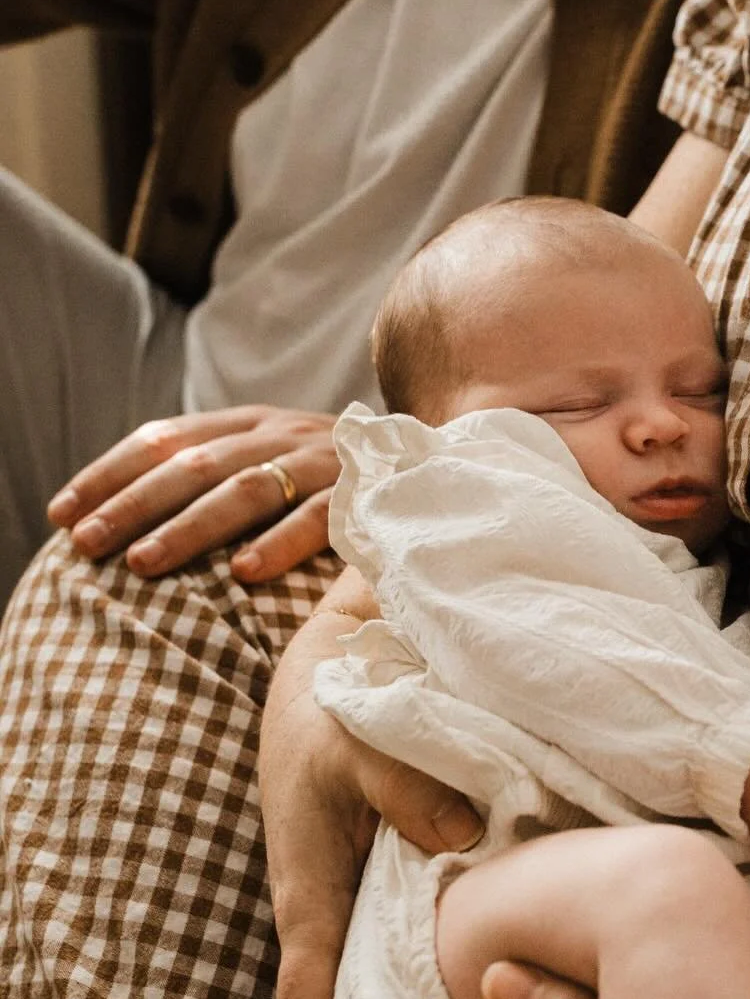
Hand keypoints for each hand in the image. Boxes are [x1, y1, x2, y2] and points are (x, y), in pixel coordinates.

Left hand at [47, 405, 341, 580]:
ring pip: (247, 489)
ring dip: (190, 527)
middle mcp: (283, 433)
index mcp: (252, 423)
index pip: (166, 437)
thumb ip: (216, 478)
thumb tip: (124, 521)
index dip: (110, 472)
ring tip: (144, 563)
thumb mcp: (273, 465)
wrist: (439, 466)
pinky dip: (281, 544)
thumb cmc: (336, 483)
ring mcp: (326, 462)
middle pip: (195, 464)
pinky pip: (320, 520)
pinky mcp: (367, 496)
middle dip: (133, 504)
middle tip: (86, 543)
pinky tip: (244, 575)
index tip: (61, 512)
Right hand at [258, 577, 484, 998]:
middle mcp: (326, 905)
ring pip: (368, 993)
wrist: (333, 657)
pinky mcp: (382, 870)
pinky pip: (395, 951)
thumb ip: (404, 785)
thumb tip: (462, 840)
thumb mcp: (362, 733)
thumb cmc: (340, 699)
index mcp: (310, 891)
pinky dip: (424, 991)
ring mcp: (352, 894)